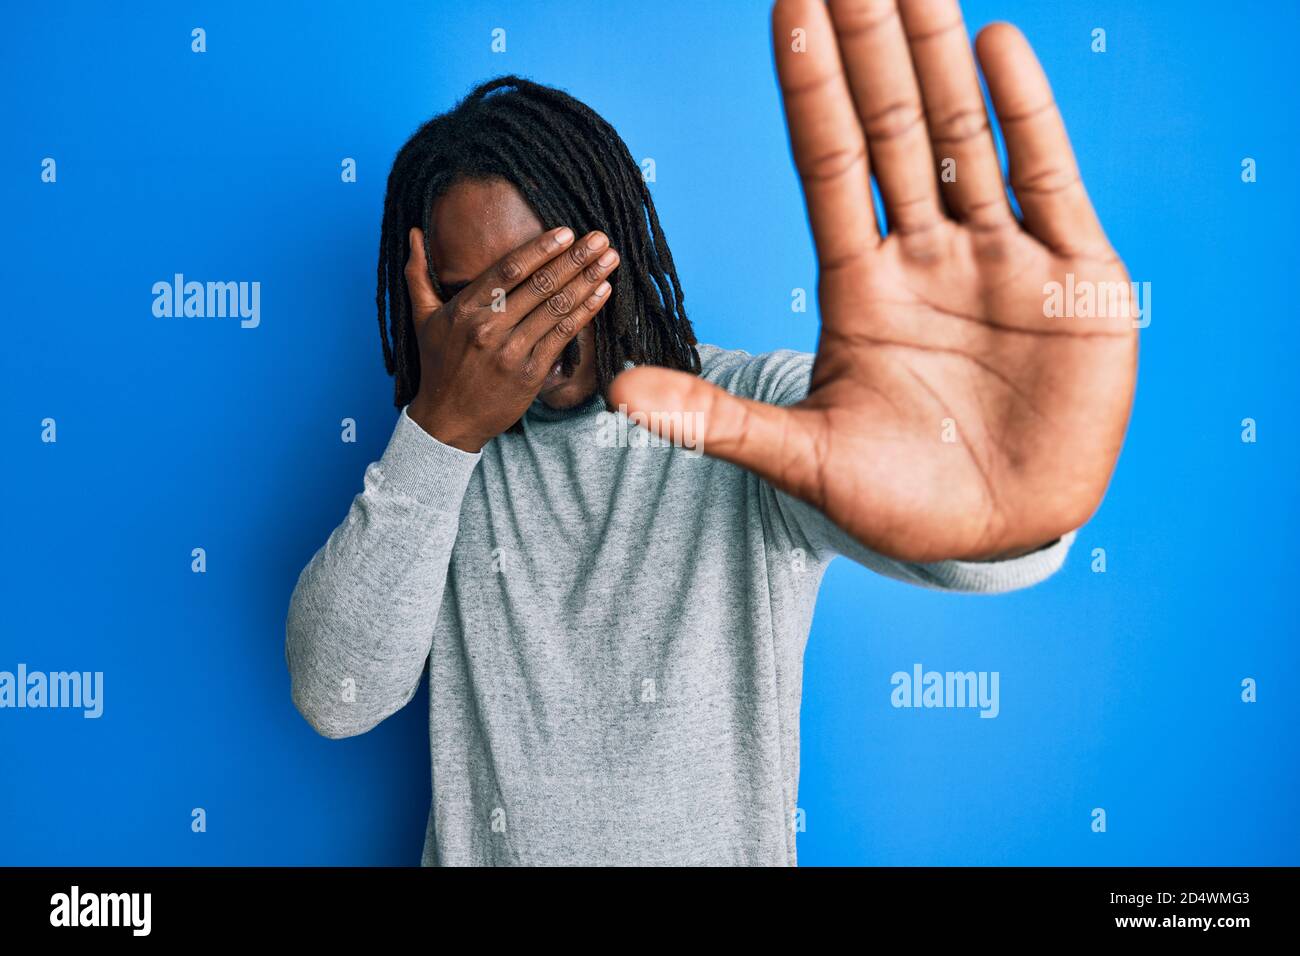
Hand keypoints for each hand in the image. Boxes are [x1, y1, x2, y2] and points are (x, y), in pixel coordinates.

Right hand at [405, 226, 619, 451]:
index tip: (566, 232)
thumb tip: (412, 232)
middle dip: (574, 258)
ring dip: (587, 281)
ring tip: (609, 260)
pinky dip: (584, 313)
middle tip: (600, 238)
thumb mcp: (422, 319)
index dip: (540, 249)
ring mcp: (510, 352)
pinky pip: (562, 337)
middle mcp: (488, 328)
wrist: (447, 420)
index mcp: (465, 310)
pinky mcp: (529, 374)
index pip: (508, 270)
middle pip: (539, 285)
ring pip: (555, 308)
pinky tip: (602, 294)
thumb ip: (418, 275)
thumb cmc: (438, 366)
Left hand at [610, 0, 1137, 562]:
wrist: (1003, 536)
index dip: (809, 87)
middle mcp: (925, 256)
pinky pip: (1047, 179)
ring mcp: (999, 260)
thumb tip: (617, 393)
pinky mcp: (1074, 279)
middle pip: (892, 128)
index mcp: (859, 289)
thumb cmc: (903, 502)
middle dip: (869, 44)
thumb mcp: (806, 461)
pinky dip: (1026, 115)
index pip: (826, 164)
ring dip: (941, 56)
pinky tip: (997, 47)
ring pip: (967, 135)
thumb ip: (719, 421)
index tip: (788, 4)